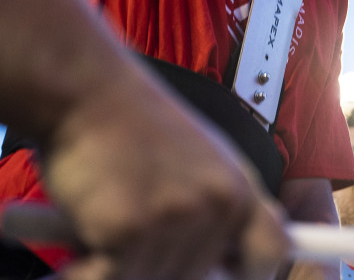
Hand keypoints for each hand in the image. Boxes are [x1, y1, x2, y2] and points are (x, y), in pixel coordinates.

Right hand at [37, 68, 287, 279]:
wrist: (86, 91)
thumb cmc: (129, 126)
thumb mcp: (198, 157)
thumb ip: (214, 204)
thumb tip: (223, 262)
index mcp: (239, 186)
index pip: (272, 251)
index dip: (251, 272)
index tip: (224, 271)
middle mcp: (219, 204)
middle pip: (197, 278)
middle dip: (158, 264)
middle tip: (130, 225)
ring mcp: (179, 218)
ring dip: (118, 265)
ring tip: (105, 216)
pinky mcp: (132, 230)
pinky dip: (83, 271)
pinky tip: (81, 236)